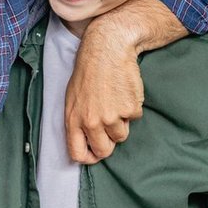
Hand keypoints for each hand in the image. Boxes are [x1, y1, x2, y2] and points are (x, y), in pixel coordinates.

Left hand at [64, 26, 142, 163]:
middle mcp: (91, 122)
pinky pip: (134, 118)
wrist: (107, 50)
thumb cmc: (88, 72)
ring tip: (115, 101)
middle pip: (104, 150)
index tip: (95, 152)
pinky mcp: (130, 110)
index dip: (89, 157)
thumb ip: (77, 121)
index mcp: (73, 120)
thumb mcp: (73, 98)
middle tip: (110, 128)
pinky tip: (124, 91)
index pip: (78, 154)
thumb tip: (84, 141)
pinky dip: (132, 107)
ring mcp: (112, 117)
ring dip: (121, 123)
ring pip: (121, 135)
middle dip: (109, 143)